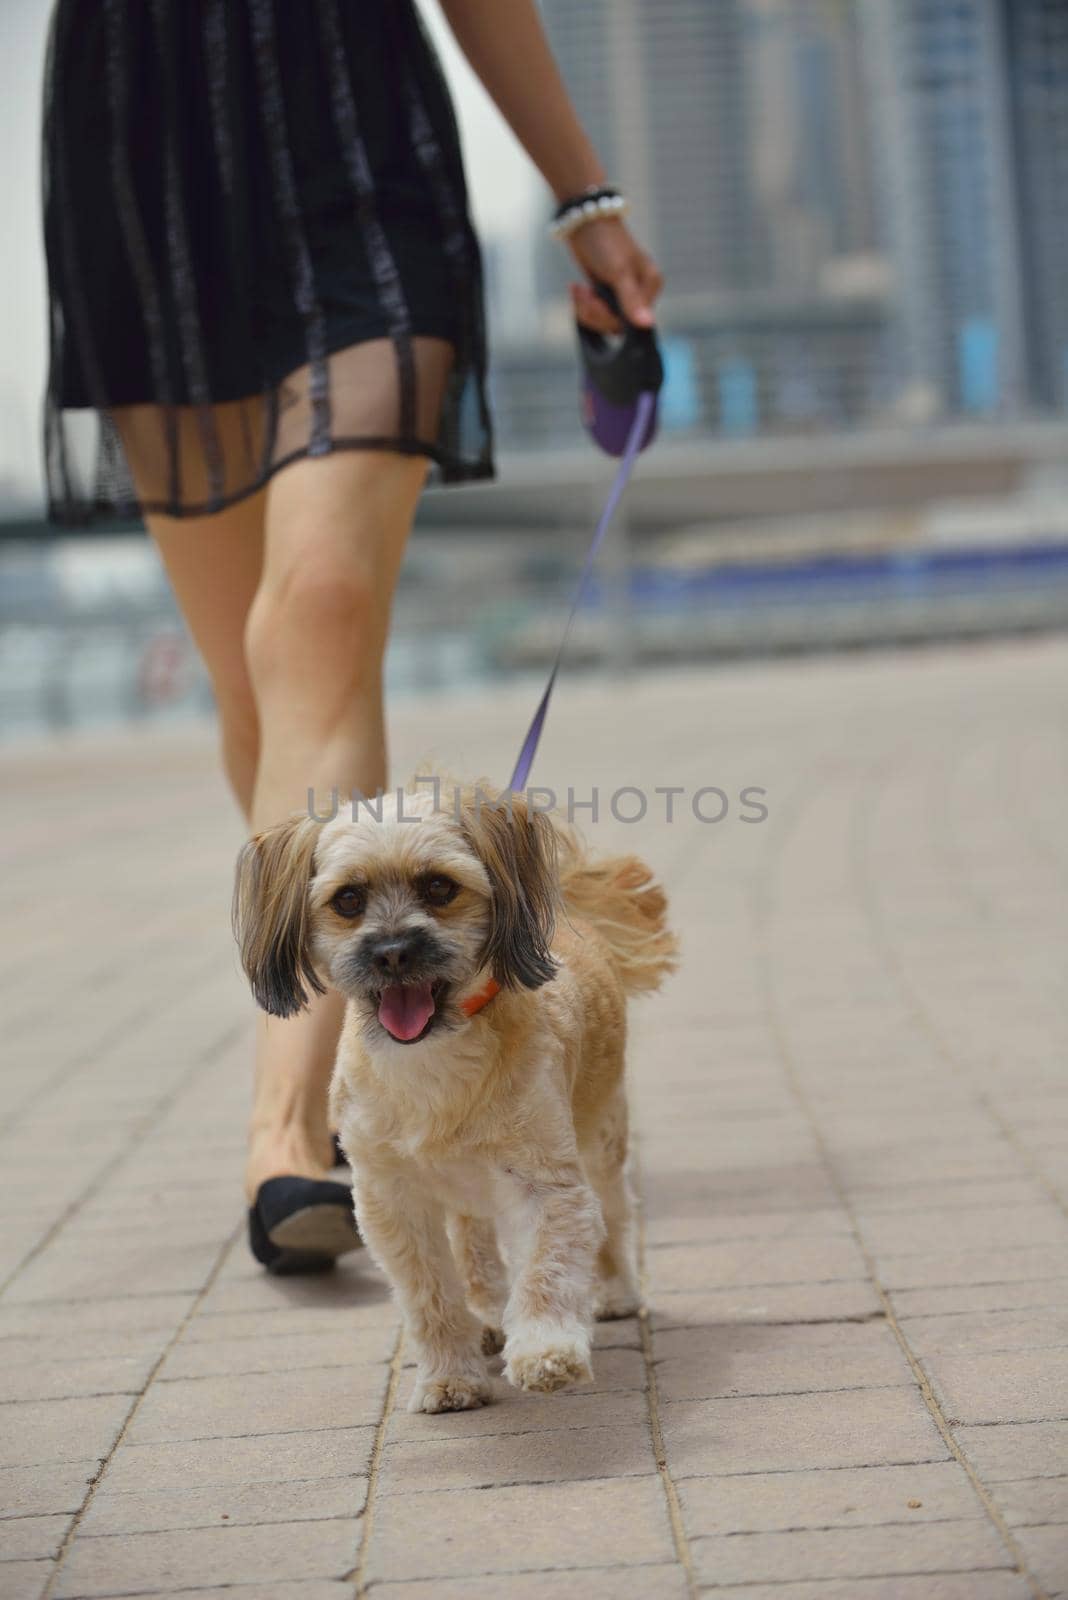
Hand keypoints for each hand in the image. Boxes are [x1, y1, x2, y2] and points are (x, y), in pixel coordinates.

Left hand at [565, 218, 663, 332]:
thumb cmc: (605, 241)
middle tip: (585, 294)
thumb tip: (648, 324)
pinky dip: (583, 305)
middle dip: (595, 313)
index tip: (595, 301)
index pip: (634, 322)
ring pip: (604, 321)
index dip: (610, 318)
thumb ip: (631, 301)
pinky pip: (595, 314)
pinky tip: (578, 289)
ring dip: (586, 309)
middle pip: (617, 324)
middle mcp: (640, 293)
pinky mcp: (606, 294)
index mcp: (651, 286)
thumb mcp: (619, 272)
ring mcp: (623, 295)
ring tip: (579, 290)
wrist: (584, 222)